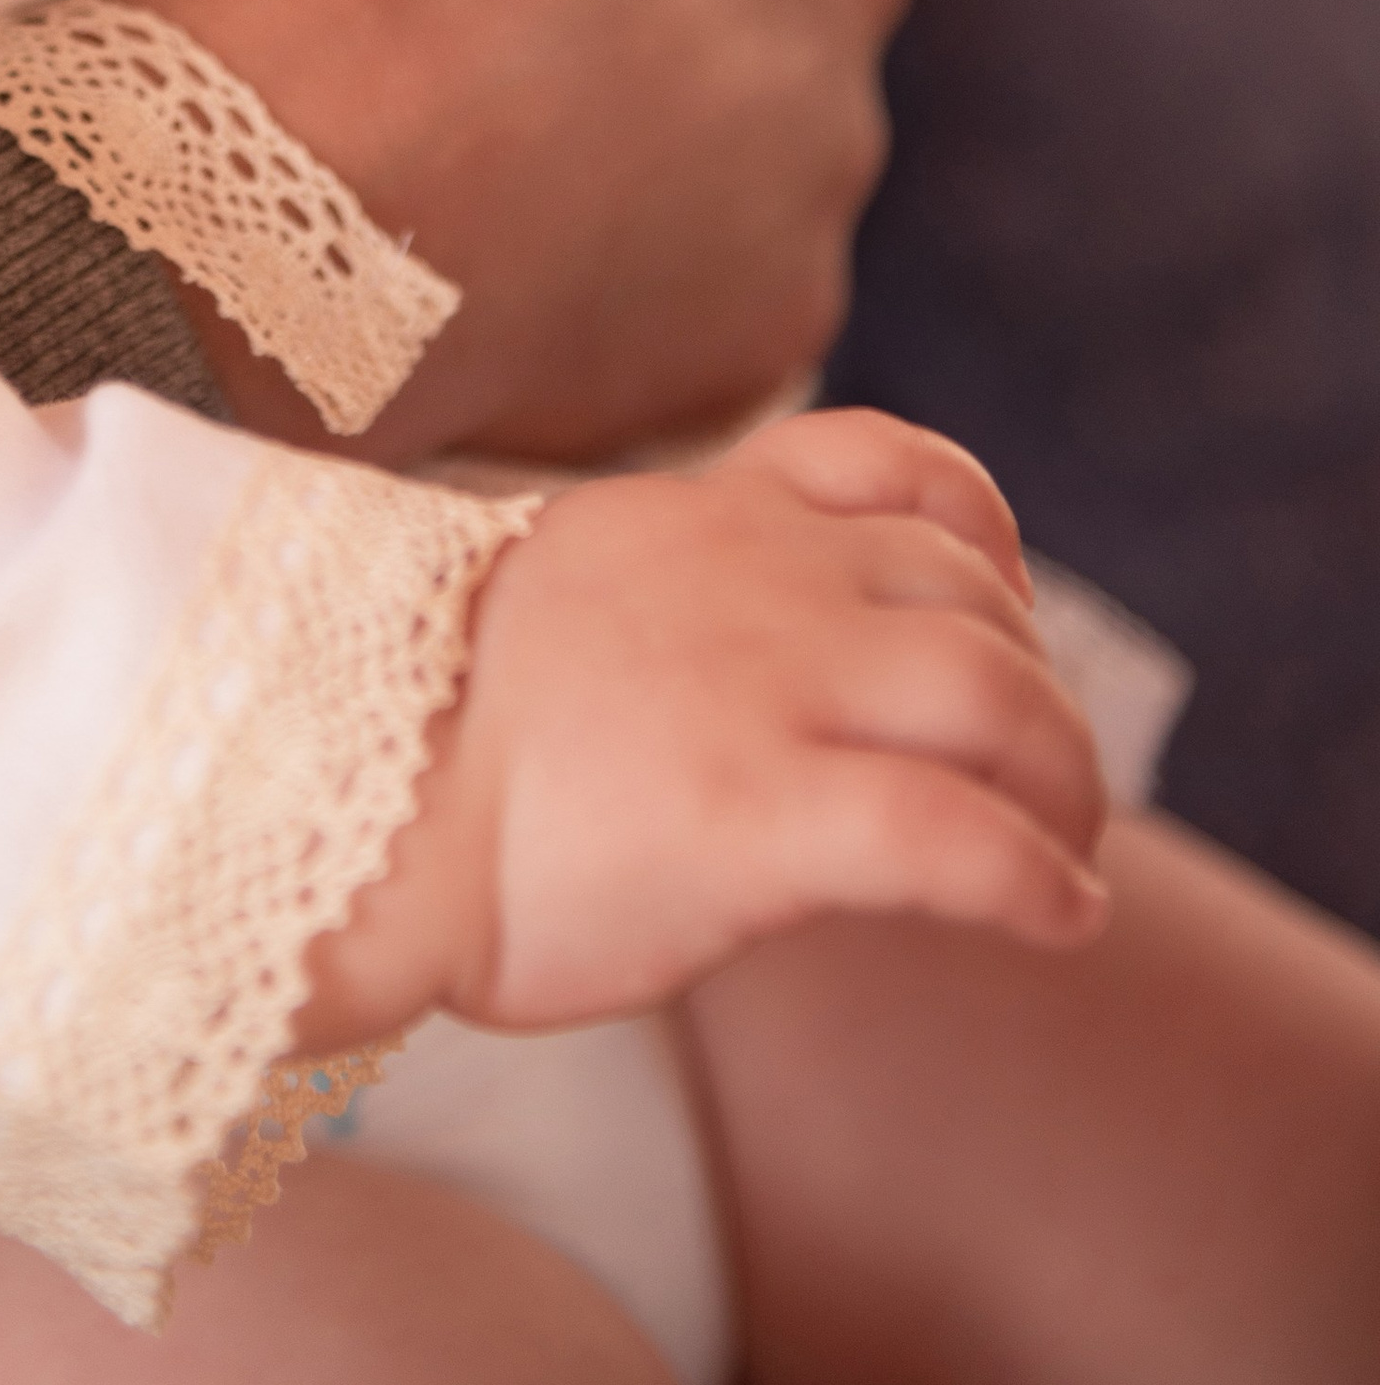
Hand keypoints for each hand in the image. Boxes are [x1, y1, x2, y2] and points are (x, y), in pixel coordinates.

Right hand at [301, 411, 1109, 1050]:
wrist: (322, 806)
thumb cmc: (395, 748)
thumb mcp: (541, 614)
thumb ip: (648, 613)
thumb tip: (687, 686)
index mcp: (687, 521)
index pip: (890, 467)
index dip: (981, 539)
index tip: (991, 614)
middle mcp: (747, 580)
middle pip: (975, 593)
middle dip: (1035, 683)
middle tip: (1039, 778)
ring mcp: (760, 689)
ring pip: (999, 692)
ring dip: (1063, 775)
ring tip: (1063, 846)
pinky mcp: (758, 815)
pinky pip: (956, 835)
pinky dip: (1035, 876)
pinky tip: (1058, 918)